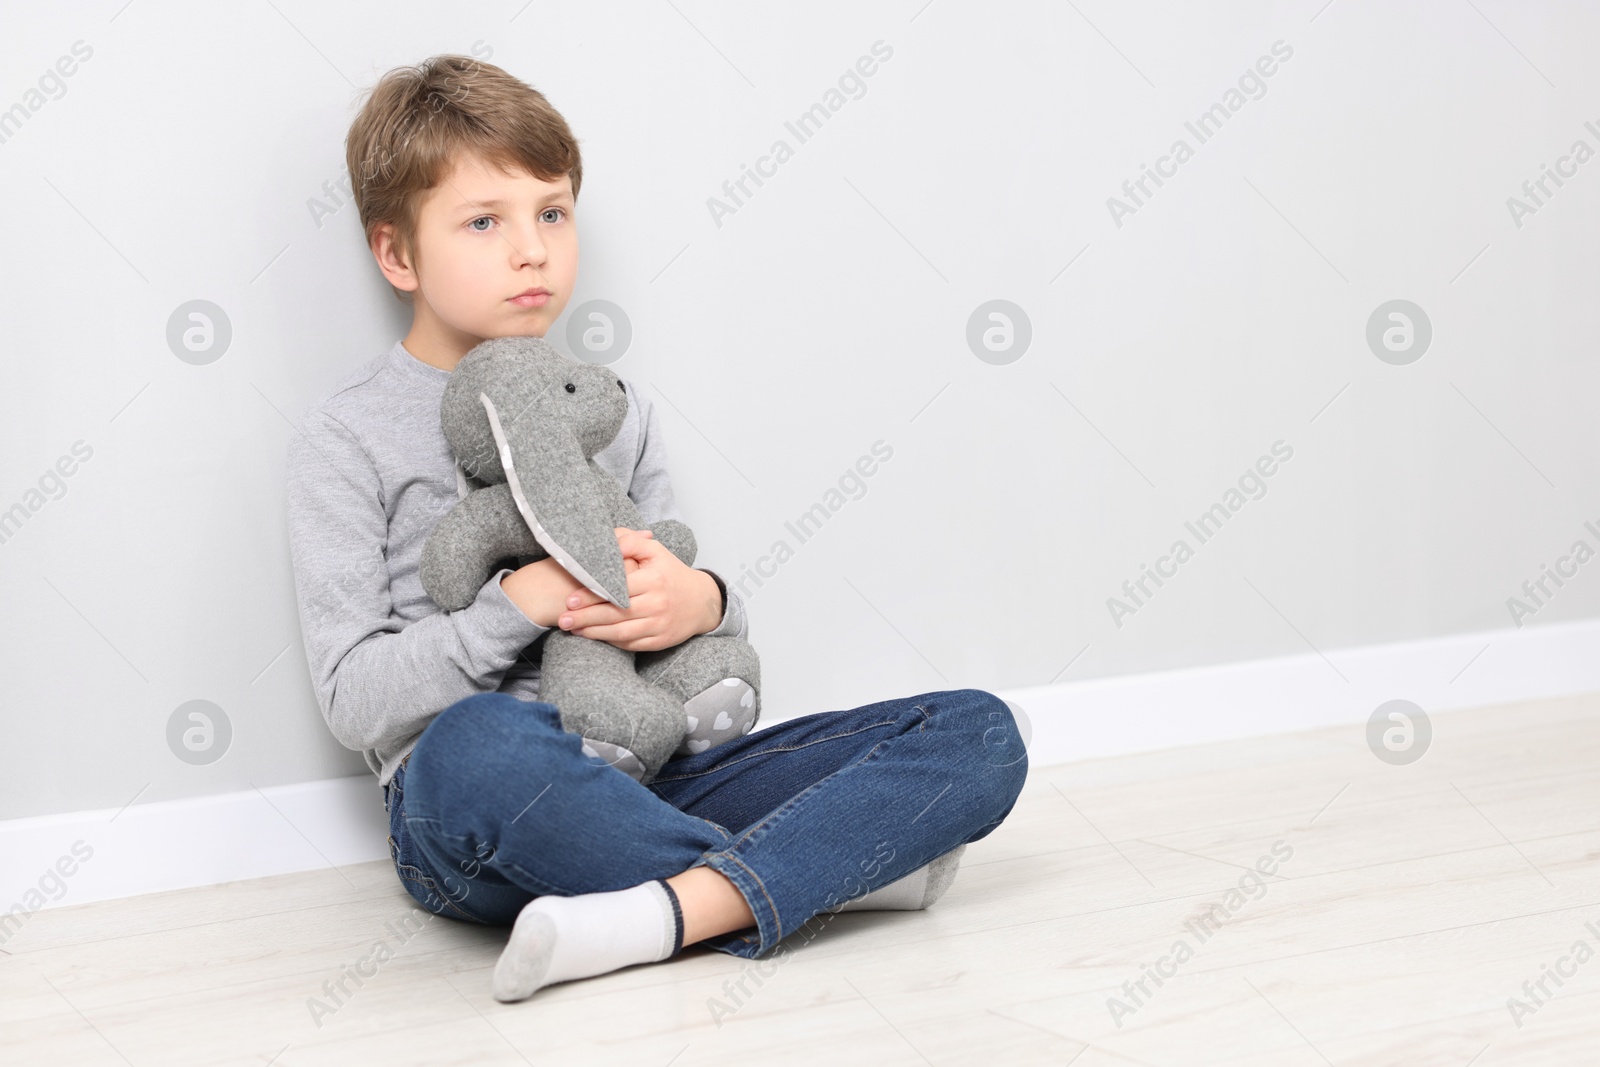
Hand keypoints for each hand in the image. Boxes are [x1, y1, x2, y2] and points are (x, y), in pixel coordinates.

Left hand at [558, 527, 721, 650]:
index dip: (592, 595)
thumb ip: (632, 542)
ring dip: (594, 633)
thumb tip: (609, 541)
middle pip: (615, 613)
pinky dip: (611, 642)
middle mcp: (658, 603)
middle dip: (586, 617)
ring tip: (573, 630)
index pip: (617, 588)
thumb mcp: (657, 551)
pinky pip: (631, 644)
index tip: (570, 599)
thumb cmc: (672, 574)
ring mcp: (659, 625)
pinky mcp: (660, 641)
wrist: (703, 602)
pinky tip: (594, 637)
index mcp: (654, 580)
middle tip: (563, 619)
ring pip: (621, 633)